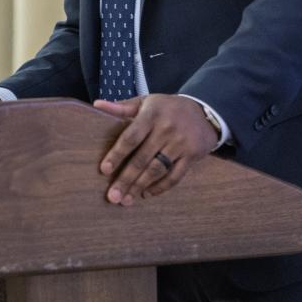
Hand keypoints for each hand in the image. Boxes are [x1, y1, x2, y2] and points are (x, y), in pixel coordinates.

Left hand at [93, 93, 218, 205]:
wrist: (203, 111)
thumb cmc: (167, 108)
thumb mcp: (146, 102)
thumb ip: (122, 107)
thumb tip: (97, 105)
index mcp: (152, 114)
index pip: (131, 137)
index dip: (117, 154)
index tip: (104, 170)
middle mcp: (166, 129)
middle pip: (142, 158)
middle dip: (126, 178)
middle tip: (112, 196)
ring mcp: (180, 143)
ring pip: (157, 169)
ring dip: (140, 186)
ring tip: (126, 200)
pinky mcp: (192, 155)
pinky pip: (175, 176)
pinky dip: (161, 187)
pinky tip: (147, 194)